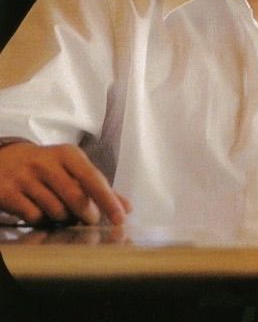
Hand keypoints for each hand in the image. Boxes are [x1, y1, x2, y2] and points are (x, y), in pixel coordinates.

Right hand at [0, 142, 131, 225]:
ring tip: (62, 211)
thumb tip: (127, 207)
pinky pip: (34, 217)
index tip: (120, 217)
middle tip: (89, 219)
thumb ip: (99, 187)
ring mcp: (25, 177)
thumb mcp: (73, 168)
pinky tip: (40, 211)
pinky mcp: (8, 192)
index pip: (93, 178)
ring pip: (55, 210)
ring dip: (64, 218)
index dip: (108, 200)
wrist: (6, 160)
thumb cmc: (49, 167)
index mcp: (68, 154)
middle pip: (75, 197)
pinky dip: (42, 220)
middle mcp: (46, 162)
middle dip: (87, 214)